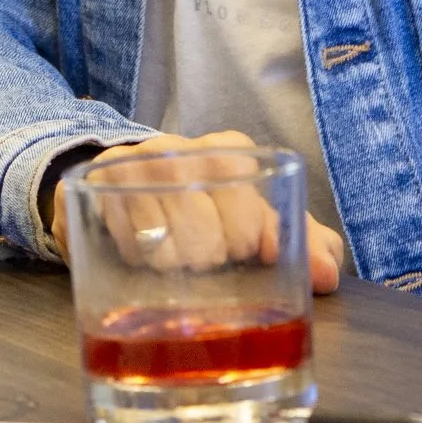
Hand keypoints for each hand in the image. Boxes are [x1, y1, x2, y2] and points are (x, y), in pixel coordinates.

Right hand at [52, 129, 344, 292]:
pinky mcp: (95, 182)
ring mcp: (135, 163)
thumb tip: (326, 274)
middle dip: (209, 259)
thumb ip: (297, 239)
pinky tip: (138, 250)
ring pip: (167, 246)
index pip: (254, 218)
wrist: (121, 181)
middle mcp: (182, 148)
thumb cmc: (201, 206)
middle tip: (200, 255)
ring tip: (169, 255)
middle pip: (210, 238)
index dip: (249, 247)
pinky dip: (136, 259)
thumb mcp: (250, 217)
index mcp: (230, 152)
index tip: (242, 252)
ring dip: (172, 266)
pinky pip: (125, 241)